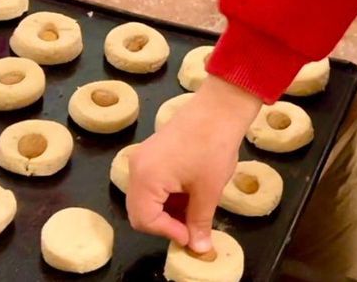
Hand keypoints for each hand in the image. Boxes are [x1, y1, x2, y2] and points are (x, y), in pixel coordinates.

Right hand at [126, 77, 261, 252]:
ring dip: (168, 210)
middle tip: (192, 228)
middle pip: (140, 211)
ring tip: (195, 212)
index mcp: (145, 178)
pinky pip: (152, 184)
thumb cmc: (213, 146)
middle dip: (165, 224)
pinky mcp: (152, 153)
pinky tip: (190, 195)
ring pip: (147, 199)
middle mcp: (136, 168)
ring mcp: (142, 158)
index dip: (169, 233)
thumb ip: (199, 222)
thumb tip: (198, 249)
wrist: (220, 107)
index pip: (144, 221)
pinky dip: (168, 196)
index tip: (192, 236)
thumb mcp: (208, 190)